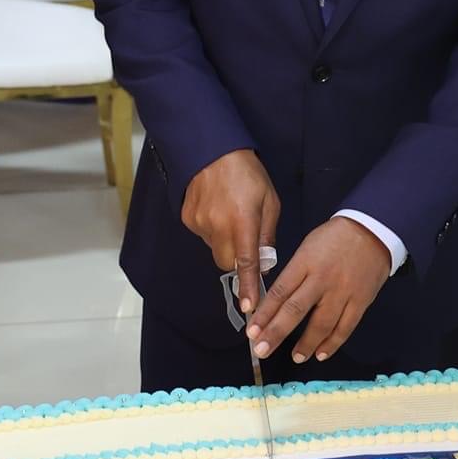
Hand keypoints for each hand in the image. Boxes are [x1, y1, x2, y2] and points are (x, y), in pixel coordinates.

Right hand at [181, 148, 280, 313]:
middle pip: (227, 263)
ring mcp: (200, 223)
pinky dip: (211, 229)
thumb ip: (267, 234)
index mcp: (243, 222)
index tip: (249, 307)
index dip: (248, 286)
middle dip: (237, 259)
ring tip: (229, 214)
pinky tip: (216, 208)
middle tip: (244, 237)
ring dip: (224, 242)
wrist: (212, 150)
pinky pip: (203, 235)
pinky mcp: (188, 218)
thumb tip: (265, 262)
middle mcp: (219, 226)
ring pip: (215, 249)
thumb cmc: (248, 174)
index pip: (247, 263)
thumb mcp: (269, 201)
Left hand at [248, 217, 391, 363]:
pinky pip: (345, 327)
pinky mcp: (361, 301)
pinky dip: (333, 343)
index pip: (280, 291)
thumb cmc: (334, 238)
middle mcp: (322, 279)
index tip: (251, 331)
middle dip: (276, 332)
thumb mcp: (307, 248)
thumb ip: (293, 274)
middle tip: (262, 350)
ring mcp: (343, 291)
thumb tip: (273, 302)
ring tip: (295, 357)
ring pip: (321, 323)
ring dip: (306, 344)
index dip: (264, 313)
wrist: (372, 230)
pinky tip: (321, 354)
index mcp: (305, 262)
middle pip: (296, 310)